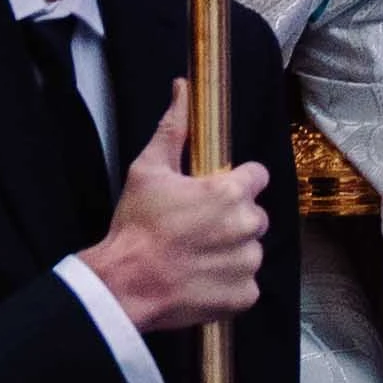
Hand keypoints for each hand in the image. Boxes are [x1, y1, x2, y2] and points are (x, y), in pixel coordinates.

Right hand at [77, 98, 266, 336]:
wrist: (126, 284)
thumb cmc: (137, 226)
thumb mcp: (149, 170)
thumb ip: (174, 127)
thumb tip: (183, 88)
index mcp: (230, 192)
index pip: (256, 177)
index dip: (236, 182)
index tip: (214, 192)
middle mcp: (247, 226)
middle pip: (253, 214)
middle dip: (232, 218)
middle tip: (196, 227)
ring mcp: (248, 263)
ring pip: (250, 249)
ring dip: (230, 250)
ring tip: (195, 255)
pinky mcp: (245, 295)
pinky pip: (246, 283)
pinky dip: (228, 283)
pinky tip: (200, 278)